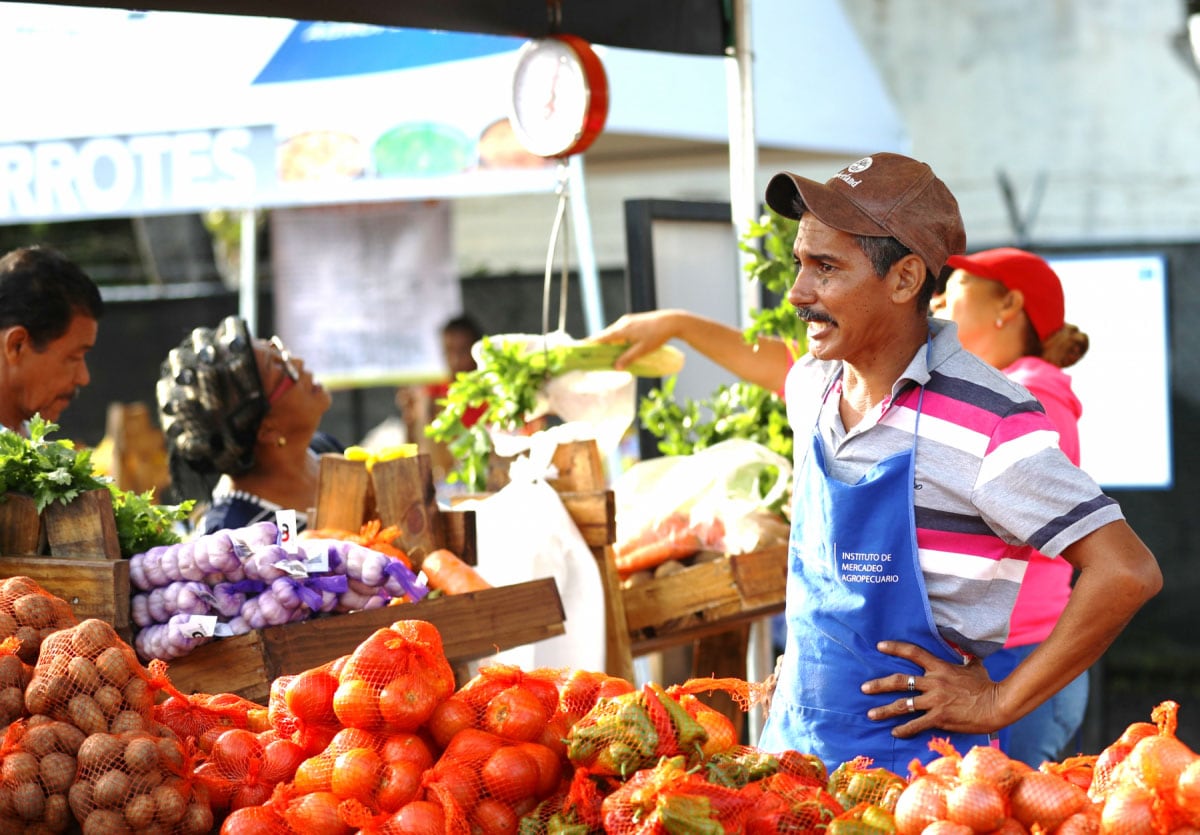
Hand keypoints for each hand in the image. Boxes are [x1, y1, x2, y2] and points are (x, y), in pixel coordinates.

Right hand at [588, 310, 681, 369]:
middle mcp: (622, 323)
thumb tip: (615, 367)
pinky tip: (621, 346)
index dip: (590, 343)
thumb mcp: (643, 350)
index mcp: (622, 330)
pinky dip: (617, 338)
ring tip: (606, 353)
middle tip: (592, 355)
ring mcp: (628, 321)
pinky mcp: (634, 321)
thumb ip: (628, 358)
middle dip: (599, 345)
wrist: (672, 321)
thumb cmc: (658, 336)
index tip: (580, 348)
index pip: (601, 337)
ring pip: (614, 333)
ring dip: (610, 342)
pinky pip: (621, 331)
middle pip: (606, 335)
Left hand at [860, 640, 1003, 737]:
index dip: (895, 648)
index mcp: (940, 667)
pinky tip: (894, 732)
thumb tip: (967, 646)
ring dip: (885, 710)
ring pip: (903, 704)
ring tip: (871, 714)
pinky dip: (904, 729)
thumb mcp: (974, 666)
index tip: (879, 646)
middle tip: (864, 688)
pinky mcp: (940, 718)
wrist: (997, 705)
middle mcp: (933, 682)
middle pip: (899, 681)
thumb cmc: (986, 685)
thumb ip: (966, 656)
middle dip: (878, 685)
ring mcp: (935, 701)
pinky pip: (916, 724)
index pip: (913, 653)